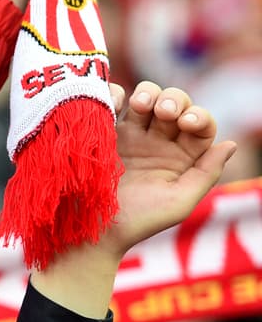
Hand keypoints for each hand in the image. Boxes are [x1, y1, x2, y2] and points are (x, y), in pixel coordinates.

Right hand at [30, 82, 233, 318]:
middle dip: (173, 100)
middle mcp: (157, 140)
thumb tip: (231, 144)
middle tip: (164, 112)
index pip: (200, 124)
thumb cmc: (137, 221)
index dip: (198, 116)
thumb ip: (206, 174)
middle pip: (173, 102)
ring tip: (139, 105)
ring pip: (144, 96)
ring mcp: (128, 133)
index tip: (186, 124)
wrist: (91, 228)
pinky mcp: (100, 131)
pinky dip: (113, 94)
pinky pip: (109, 101)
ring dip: (146, 94)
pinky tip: (115, 105)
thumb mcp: (179, 202)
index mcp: (181, 156)